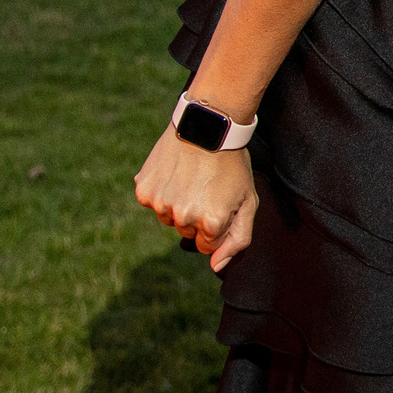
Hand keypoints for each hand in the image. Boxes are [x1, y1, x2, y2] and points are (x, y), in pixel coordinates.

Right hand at [135, 125, 258, 271]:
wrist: (209, 126)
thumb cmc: (232, 165)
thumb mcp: (248, 202)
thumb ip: (237, 240)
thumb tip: (216, 267)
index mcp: (211, 223)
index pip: (207, 246)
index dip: (216, 226)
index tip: (220, 203)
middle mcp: (183, 217)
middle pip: (186, 232)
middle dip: (197, 215)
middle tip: (207, 187)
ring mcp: (161, 203)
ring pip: (167, 218)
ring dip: (178, 203)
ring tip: (191, 177)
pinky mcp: (144, 190)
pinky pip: (152, 201)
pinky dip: (161, 190)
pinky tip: (175, 172)